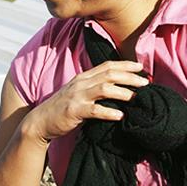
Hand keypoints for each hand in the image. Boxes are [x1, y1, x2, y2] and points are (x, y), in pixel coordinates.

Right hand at [22, 60, 149, 143]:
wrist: (40, 121)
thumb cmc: (64, 107)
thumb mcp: (79, 92)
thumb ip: (95, 87)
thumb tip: (119, 87)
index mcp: (84, 77)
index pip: (108, 65)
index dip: (125, 65)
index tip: (140, 67)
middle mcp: (81, 83)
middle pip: (109, 74)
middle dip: (129, 77)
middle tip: (145, 82)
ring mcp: (77, 96)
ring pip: (104, 89)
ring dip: (122, 92)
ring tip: (136, 97)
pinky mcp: (73, 111)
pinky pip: (94, 110)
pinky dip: (108, 112)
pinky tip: (120, 116)